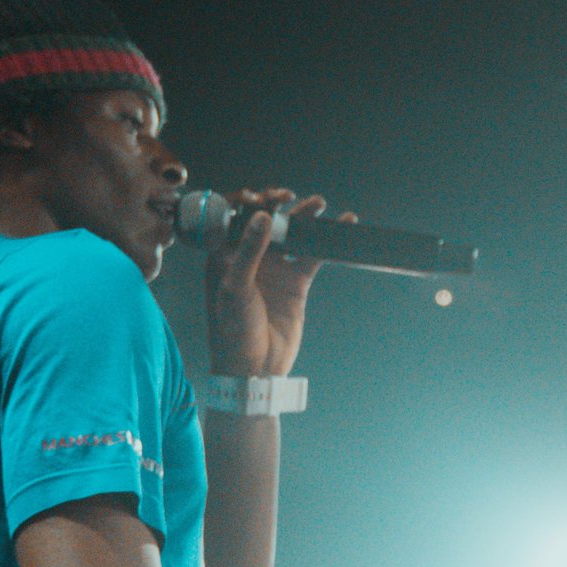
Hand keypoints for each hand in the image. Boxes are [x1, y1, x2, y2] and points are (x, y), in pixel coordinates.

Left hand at [204, 188, 332, 376]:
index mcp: (223, 255)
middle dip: (275, 203)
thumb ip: (249, 251)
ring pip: (290, 233)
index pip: (231, 217)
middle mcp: (248, 257)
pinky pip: (313, 253)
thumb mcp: (235, 289)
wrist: (255, 368)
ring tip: (319, 204)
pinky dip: (327, 240)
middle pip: (263, 219)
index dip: (244, 202)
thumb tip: (262, 215)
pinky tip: (343, 224)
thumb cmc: (233, 331)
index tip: (259, 197)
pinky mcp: (296, 281)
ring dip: (303, 216)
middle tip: (287, 197)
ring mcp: (273, 268)